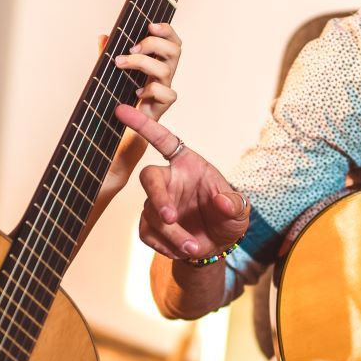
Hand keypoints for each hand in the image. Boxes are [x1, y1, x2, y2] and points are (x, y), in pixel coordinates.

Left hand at [108, 21, 181, 121]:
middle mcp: (165, 71)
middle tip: (131, 49)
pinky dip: (151, 90)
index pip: (172, 40)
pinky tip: (137, 92)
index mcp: (158, 59)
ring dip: (142, 63)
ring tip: (121, 64)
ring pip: (165, 69)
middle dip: (152, 44)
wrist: (124, 123)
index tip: (150, 25)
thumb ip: (108, 53)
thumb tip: (103, 37)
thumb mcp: (112, 70)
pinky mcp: (164, 104)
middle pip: (174, 49)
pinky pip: (166, 93)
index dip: (166, 30)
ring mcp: (166, 87)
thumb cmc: (122, 93)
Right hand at [114, 104, 250, 262]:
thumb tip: (223, 201)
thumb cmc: (227, 216)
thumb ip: (234, 204)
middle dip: (158, 198)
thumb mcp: (239, 211)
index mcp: (187, 164)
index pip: (162, 139)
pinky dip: (165, 245)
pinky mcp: (150, 225)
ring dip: (172, 234)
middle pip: (148, 178)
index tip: (122, 110)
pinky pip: (147, 233)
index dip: (142, 124)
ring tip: (194, 247)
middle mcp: (168, 180)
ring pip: (151, 214)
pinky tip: (182, 250)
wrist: (218, 245)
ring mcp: (156, 202)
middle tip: (171, 218)